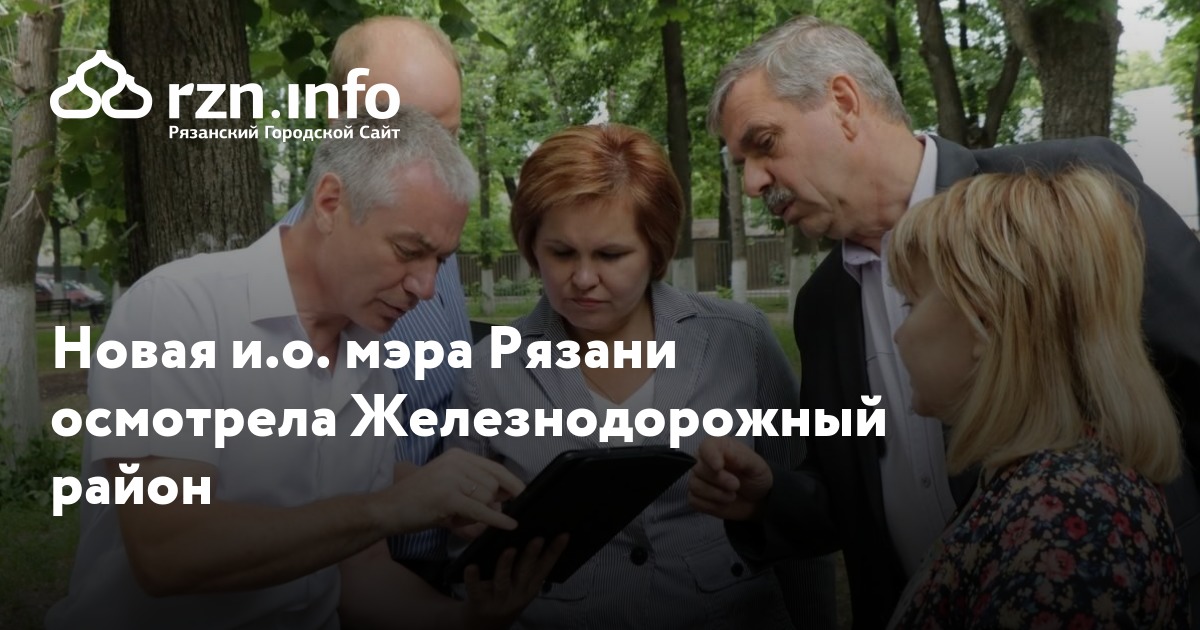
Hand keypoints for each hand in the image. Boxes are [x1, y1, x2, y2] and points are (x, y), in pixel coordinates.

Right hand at [372, 448, 524, 534]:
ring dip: (479, 513)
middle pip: (494, 486)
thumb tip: (506, 498)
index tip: (524, 494)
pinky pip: (481, 510)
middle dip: (490, 504)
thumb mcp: (449, 486)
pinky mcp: (448, 496)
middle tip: (468, 514)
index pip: (495, 468)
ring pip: (488, 498)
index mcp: (458, 456)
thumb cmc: (418, 500)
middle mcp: (457, 462)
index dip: (512, 483)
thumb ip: (476, 487)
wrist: (388, 509)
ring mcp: (452, 477)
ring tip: (455, 517)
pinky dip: (497, 520)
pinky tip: (510, 525)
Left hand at [461, 534, 569, 629]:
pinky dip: (474, 579)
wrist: (483, 627)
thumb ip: (527, 567)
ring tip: (509, 550)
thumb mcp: (521, 587)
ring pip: (503, 581)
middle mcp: (517, 594)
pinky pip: (476, 590)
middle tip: (538, 538)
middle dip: (532, 555)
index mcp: (530, 587)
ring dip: (506, 565)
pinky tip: (471, 567)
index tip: (564, 535)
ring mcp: (499, 600)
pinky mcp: (479, 603)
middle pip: (526, 573)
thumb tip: (532, 533)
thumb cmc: (505, 598)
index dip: (555, 552)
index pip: (545, 567)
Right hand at [688, 437, 772, 520]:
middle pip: (698, 468)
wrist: (757, 500)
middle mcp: (704, 460)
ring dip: (716, 494)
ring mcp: (698, 479)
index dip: (710, 456)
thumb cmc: (756, 478)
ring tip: (732, 495)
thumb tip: (722, 456)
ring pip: (695, 486)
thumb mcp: (756, 465)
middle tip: (736, 485)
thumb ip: (740, 457)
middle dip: (719, 480)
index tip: (718, 467)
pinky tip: (722, 503)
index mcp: (719, 447)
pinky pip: (694, 501)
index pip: (706, 446)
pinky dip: (710, 505)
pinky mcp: (696, 496)